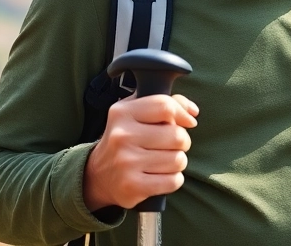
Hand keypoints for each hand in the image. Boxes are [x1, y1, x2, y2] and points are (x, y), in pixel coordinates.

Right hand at [83, 94, 198, 209]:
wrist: (98, 175)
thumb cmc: (126, 139)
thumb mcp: (136, 113)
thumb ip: (165, 104)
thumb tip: (192, 112)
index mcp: (122, 113)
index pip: (165, 107)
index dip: (183, 114)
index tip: (187, 122)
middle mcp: (121, 136)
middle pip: (177, 136)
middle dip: (182, 142)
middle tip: (171, 146)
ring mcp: (126, 162)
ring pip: (178, 160)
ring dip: (177, 162)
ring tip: (163, 161)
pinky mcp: (132, 186)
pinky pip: (173, 181)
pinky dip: (173, 179)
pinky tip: (160, 176)